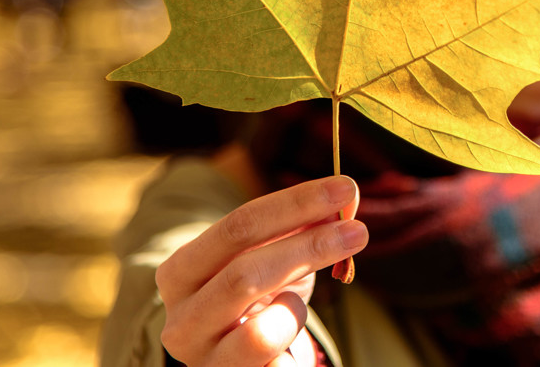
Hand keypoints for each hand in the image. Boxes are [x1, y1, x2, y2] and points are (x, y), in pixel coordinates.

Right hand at [155, 176, 367, 365]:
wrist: (230, 359)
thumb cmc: (256, 298)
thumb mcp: (270, 258)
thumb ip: (299, 228)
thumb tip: (345, 199)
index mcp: (181, 272)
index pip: (238, 226)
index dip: (295, 204)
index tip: (343, 189)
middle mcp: (182, 320)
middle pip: (246, 274)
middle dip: (310, 248)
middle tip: (358, 231)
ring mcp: (204, 362)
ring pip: (261, 336)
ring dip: (294, 313)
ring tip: (295, 306)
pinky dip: (297, 352)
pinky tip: (294, 347)